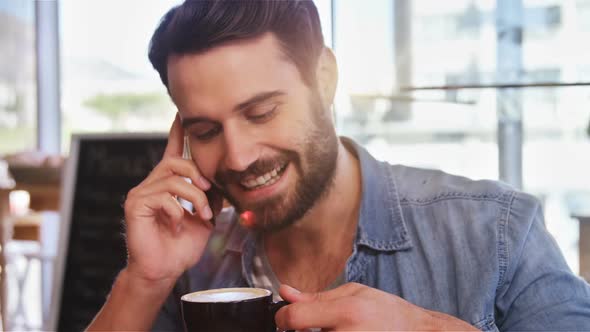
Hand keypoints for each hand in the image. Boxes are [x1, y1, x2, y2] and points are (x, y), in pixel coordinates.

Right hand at [123, 114, 222, 283]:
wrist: (164, 270)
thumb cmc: (181, 246)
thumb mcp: (204, 218)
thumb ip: (210, 197)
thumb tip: (219, 180)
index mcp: (168, 185)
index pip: (172, 152)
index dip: (177, 132)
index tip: (182, 113)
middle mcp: (152, 184)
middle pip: (177, 162)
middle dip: (199, 176)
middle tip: (209, 195)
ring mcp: (141, 193)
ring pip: (174, 179)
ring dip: (195, 198)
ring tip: (202, 216)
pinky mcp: (135, 205)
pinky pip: (163, 197)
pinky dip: (177, 212)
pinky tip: (176, 225)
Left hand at [275, 283, 477, 330]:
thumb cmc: (388, 313)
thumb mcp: (355, 293)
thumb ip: (317, 297)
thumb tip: (285, 293)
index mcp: (347, 313)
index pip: (293, 319)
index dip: (283, 317)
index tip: (285, 318)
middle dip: (300, 331)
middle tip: (308, 327)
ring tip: (331, 330)